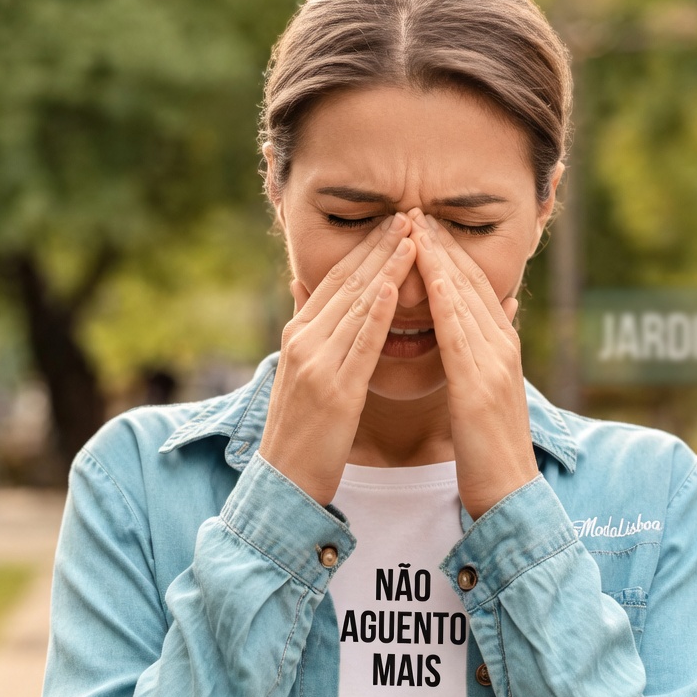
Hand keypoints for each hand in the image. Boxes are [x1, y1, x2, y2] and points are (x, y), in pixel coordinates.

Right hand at [258, 213, 416, 505]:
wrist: (283, 484)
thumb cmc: (299, 432)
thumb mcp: (298, 373)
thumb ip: (306, 330)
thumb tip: (303, 287)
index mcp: (298, 335)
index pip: (336, 279)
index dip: (365, 248)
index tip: (393, 221)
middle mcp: (304, 341)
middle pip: (347, 282)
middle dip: (380, 245)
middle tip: (410, 212)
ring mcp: (316, 363)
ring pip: (357, 304)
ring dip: (387, 266)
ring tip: (413, 235)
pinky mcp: (334, 389)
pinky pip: (360, 343)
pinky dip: (377, 311)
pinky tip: (394, 285)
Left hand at [411, 212, 539, 518]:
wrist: (509, 498)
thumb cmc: (489, 451)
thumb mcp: (486, 393)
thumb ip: (485, 353)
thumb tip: (494, 314)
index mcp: (498, 349)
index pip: (472, 287)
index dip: (449, 253)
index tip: (423, 223)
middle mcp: (500, 348)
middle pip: (471, 282)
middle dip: (443, 243)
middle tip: (415, 207)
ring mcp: (495, 365)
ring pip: (467, 299)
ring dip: (441, 259)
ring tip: (416, 224)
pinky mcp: (482, 386)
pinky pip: (461, 334)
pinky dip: (446, 300)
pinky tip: (430, 276)